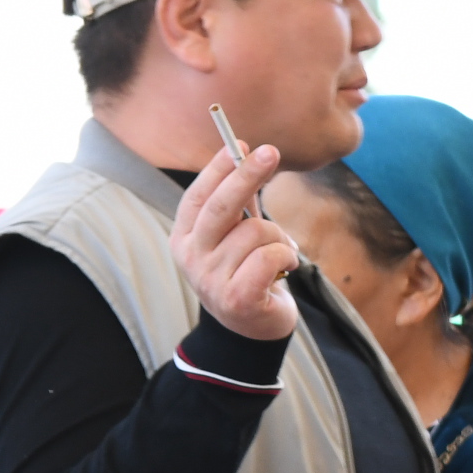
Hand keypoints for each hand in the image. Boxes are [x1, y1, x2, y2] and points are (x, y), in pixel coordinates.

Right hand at [172, 146, 301, 343]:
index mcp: (185, 237)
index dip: (219, 168)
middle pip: (221, 207)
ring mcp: (210, 279)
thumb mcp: (236, 236)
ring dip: (280, 238)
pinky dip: (287, 256)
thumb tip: (247, 154)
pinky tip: (285, 270)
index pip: (198, 196)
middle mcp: (191, 257)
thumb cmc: (245, 272)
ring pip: (257, 232)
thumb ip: (239, 203)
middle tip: (271, 151)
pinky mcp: (236, 297)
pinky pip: (270, 257)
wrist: (251, 329)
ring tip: (279, 256)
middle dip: (247, 175)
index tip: (241, 144)